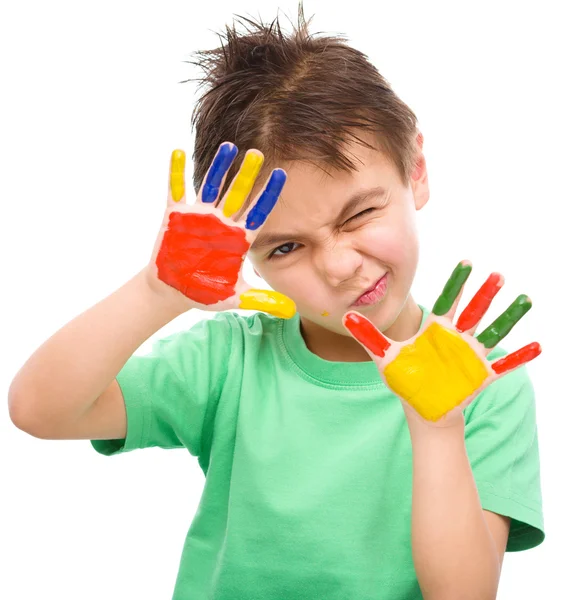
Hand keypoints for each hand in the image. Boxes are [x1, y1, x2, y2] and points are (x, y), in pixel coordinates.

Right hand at [146, 142, 295, 317]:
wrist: (173, 292)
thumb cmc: (205, 292)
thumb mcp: (235, 298)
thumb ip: (262, 300)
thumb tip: (291, 311)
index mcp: (237, 239)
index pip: (258, 213)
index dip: (268, 195)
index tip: (282, 175)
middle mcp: (220, 223)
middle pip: (237, 194)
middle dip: (246, 174)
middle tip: (257, 152)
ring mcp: (198, 217)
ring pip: (210, 186)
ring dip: (218, 168)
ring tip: (228, 147)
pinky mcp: (175, 216)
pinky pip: (176, 190)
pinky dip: (176, 172)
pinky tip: (179, 151)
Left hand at [342, 261, 541, 427]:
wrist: (423, 408)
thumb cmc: (406, 380)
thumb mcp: (385, 356)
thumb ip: (368, 335)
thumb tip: (344, 316)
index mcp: (436, 329)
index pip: (448, 299)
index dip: (457, 282)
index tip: (466, 261)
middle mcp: (457, 337)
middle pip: (473, 311)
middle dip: (484, 294)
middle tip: (496, 274)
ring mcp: (472, 354)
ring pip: (494, 330)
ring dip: (508, 316)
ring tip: (524, 299)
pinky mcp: (482, 374)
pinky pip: (505, 364)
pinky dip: (520, 356)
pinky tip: (538, 346)